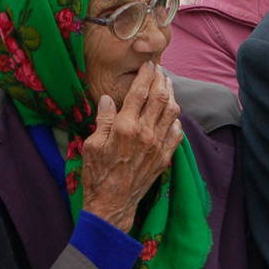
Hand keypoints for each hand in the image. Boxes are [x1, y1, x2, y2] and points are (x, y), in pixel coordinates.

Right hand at [80, 63, 183, 230]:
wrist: (112, 204)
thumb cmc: (97, 174)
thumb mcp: (91, 144)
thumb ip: (102, 119)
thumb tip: (107, 99)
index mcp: (125, 127)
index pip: (140, 92)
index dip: (146, 74)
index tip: (148, 64)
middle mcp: (145, 133)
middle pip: (160, 97)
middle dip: (162, 79)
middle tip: (160, 69)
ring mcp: (158, 145)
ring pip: (172, 112)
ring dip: (171, 95)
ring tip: (167, 85)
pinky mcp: (164, 157)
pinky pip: (176, 133)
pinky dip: (175, 119)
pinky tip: (171, 113)